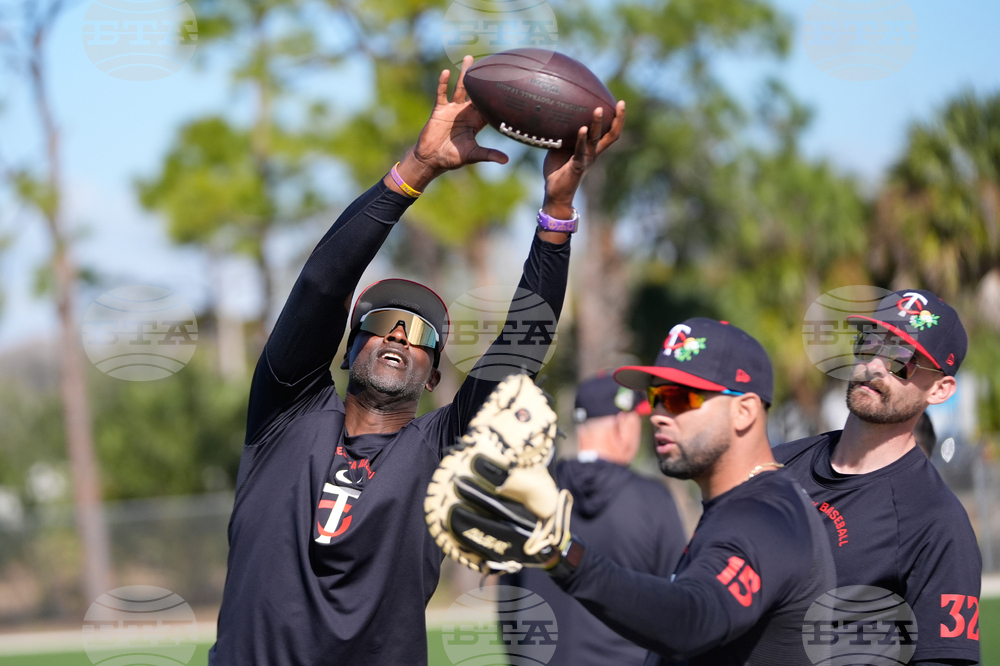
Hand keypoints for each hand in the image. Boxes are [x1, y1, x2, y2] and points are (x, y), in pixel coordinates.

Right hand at [392, 55, 508, 194]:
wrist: (431, 159)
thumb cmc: (452, 158)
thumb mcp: (473, 155)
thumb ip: (488, 154)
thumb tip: (506, 161)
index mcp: (475, 122)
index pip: (488, 106)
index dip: (495, 96)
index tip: (505, 82)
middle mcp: (465, 112)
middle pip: (476, 92)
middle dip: (482, 79)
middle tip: (491, 63)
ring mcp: (452, 109)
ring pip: (460, 88)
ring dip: (464, 74)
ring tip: (469, 59)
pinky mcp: (439, 110)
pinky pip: (442, 94)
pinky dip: (443, 84)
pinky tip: (446, 72)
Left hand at [541, 100, 626, 218]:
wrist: (556, 194)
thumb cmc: (558, 170)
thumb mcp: (561, 148)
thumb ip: (563, 135)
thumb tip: (556, 116)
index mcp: (592, 149)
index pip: (610, 133)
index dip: (618, 119)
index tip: (620, 103)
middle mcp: (593, 154)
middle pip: (611, 135)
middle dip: (618, 119)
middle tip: (620, 103)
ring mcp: (587, 159)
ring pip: (596, 139)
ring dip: (597, 124)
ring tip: (598, 109)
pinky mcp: (577, 165)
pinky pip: (581, 150)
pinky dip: (581, 139)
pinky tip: (582, 128)